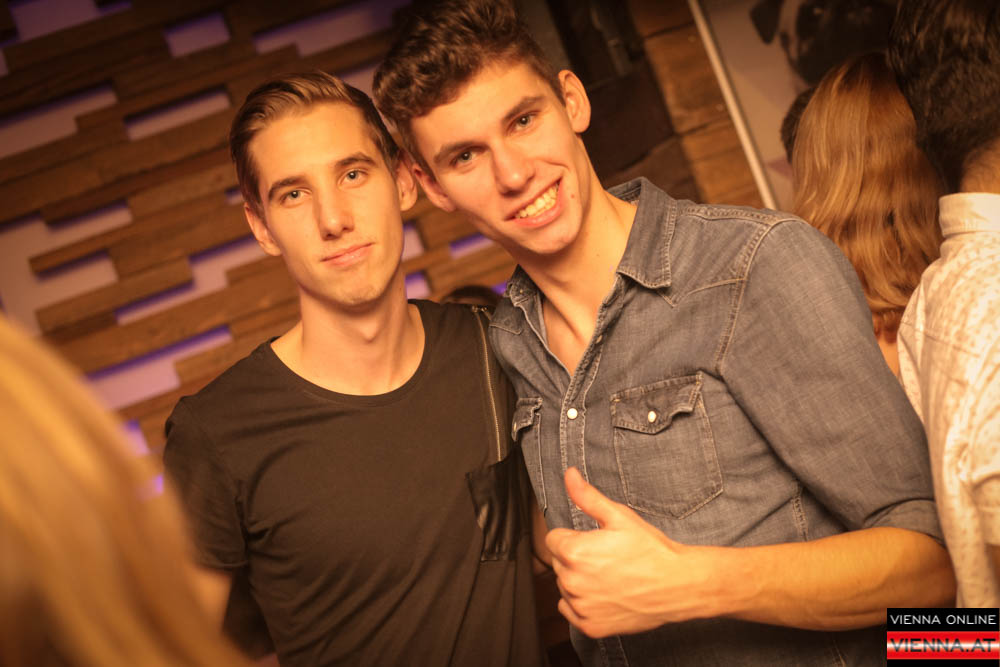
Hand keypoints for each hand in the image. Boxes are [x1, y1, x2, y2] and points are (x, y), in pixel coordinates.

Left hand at [545, 467, 715, 636]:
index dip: (573, 537)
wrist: (678, 584)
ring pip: (565, 586)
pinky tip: (604, 594)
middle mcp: (572, 582)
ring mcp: (582, 607)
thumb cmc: (651, 550)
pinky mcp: (591, 627)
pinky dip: (582, 603)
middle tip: (606, 557)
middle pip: (559, 563)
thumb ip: (587, 497)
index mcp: (574, 552)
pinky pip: (570, 610)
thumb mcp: (619, 516)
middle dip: (576, 557)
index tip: (593, 540)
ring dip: (579, 580)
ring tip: (609, 576)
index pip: (553, 540)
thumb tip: (569, 474)